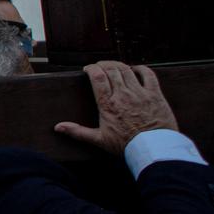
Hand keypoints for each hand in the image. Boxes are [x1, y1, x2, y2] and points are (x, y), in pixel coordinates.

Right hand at [60, 62, 180, 154]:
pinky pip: (148, 75)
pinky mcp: (155, 95)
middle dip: (103, 64)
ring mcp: (139, 93)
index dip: (91, 68)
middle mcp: (123, 95)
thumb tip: (58, 128)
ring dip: (118, 64)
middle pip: (111, 69)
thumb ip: (78, 132)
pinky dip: (141, 69)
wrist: (153, 148)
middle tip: (99, 66)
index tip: (88, 69)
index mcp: (108, 104)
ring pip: (126, 70)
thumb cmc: (126, 145)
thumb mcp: (99, 140)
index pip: (97, 77)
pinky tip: (136, 69)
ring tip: (114, 66)